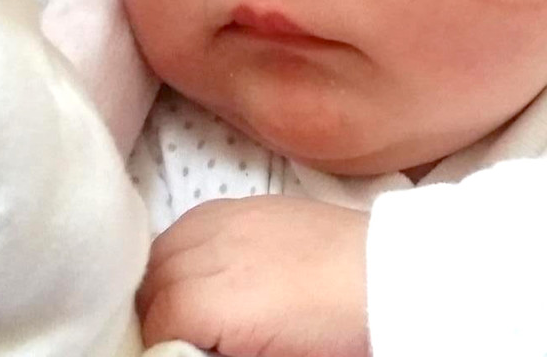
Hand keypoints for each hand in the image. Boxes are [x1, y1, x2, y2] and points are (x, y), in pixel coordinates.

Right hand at [137, 196, 370, 356]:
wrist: (392, 280)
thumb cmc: (338, 333)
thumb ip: (214, 349)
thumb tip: (190, 343)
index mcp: (219, 300)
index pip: (157, 323)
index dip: (163, 344)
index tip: (179, 351)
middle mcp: (215, 251)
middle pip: (154, 281)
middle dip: (158, 311)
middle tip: (181, 334)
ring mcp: (232, 220)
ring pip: (166, 247)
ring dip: (166, 276)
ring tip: (187, 304)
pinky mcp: (250, 204)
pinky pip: (194, 221)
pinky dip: (186, 245)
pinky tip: (204, 266)